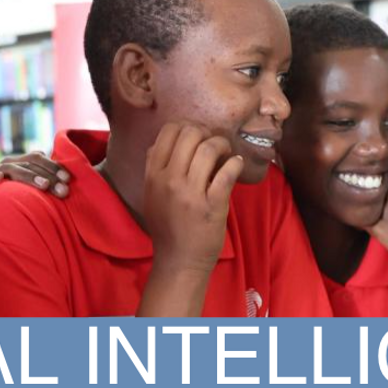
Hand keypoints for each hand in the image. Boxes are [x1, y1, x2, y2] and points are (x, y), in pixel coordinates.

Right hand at [0, 153, 69, 199]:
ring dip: (28, 176)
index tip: (68, 179)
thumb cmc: (11, 203)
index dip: (53, 166)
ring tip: (44, 185)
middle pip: (28, 163)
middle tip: (63, 190)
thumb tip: (67, 184)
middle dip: (49, 176)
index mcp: (19, 163)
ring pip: (10, 169)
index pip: (37, 158)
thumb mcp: (28, 193)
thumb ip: (44, 185)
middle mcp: (5, 164)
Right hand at [142, 123, 241, 274]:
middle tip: (214, 144)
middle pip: (190, 134)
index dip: (186, 127)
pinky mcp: (212, 204)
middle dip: (206, 133)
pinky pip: (227, 171)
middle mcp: (169, 181)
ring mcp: (191, 193)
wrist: (179, 260)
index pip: (168, 132)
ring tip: (226, 153)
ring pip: (208, 148)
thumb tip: (163, 141)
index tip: (196, 137)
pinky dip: (235, 163)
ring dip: (222, 144)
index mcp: (153, 175)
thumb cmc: (167, 227)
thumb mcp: (151, 195)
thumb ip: (154, 168)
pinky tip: (236, 164)